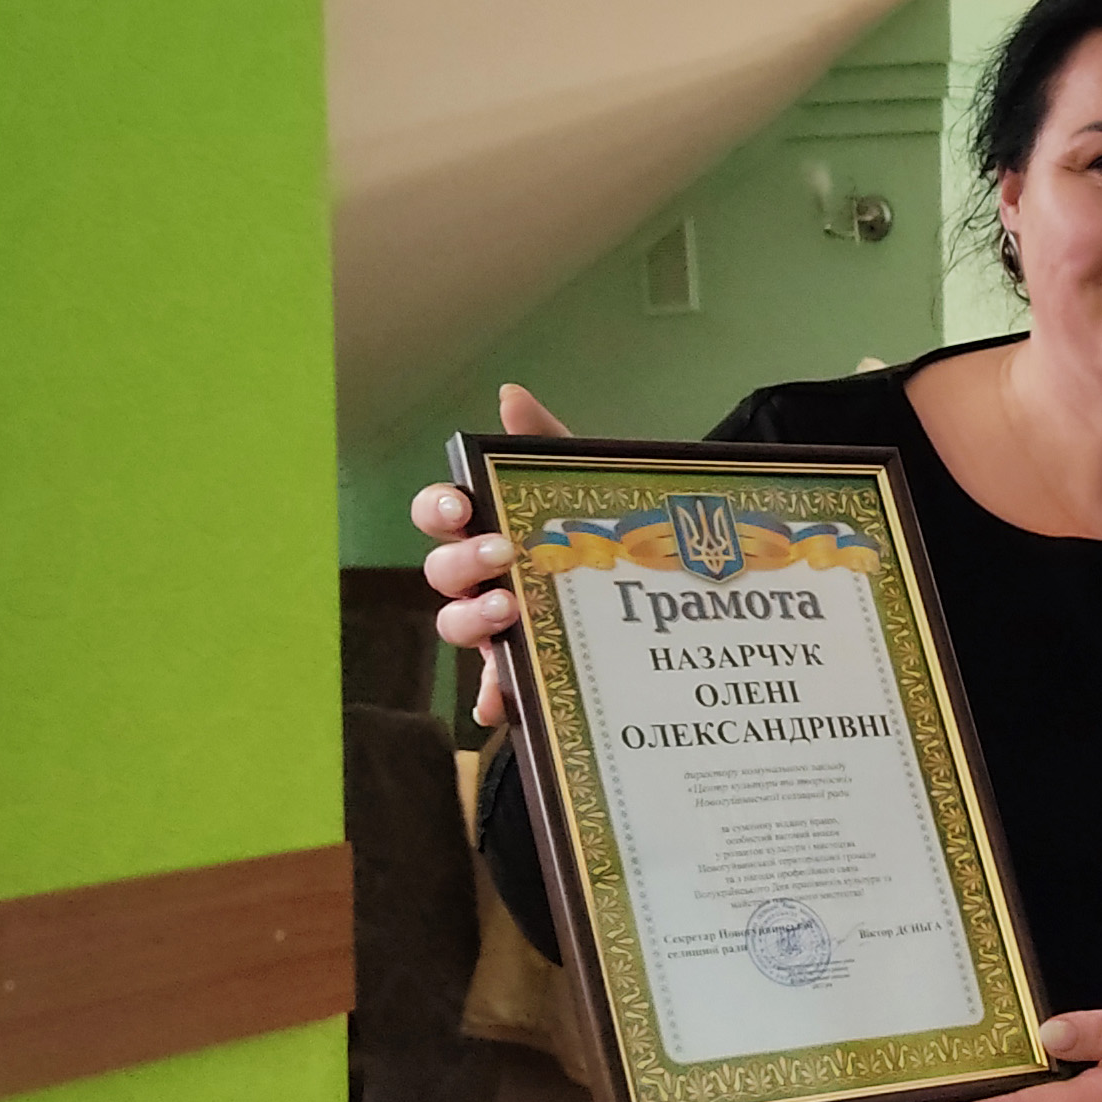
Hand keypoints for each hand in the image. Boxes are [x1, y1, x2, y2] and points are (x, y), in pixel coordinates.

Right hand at [410, 384, 572, 724]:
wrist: (662, 585)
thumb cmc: (605, 531)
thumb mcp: (587, 488)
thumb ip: (550, 444)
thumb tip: (510, 395)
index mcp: (488, 528)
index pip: (439, 514)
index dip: (438, 508)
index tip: (462, 506)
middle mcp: (481, 578)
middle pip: (441, 572)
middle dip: (461, 563)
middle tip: (501, 555)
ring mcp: (498, 627)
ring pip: (457, 625)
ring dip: (471, 620)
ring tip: (508, 613)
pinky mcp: (523, 671)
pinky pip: (495, 690)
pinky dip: (493, 698)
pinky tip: (501, 707)